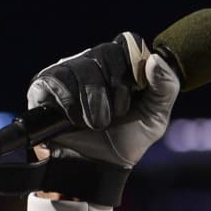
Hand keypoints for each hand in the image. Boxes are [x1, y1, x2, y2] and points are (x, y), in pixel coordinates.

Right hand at [0, 33, 179, 205]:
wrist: (98, 169)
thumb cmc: (128, 139)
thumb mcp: (156, 116)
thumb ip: (166, 87)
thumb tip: (155, 58)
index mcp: (121, 62)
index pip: (129, 42)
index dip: (134, 69)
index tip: (136, 95)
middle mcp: (93, 60)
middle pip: (105, 53)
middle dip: (116, 91)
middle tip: (116, 116)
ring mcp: (67, 70)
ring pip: (82, 68)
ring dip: (94, 102)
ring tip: (96, 123)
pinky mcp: (44, 86)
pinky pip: (55, 79)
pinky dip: (69, 102)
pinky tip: (74, 119)